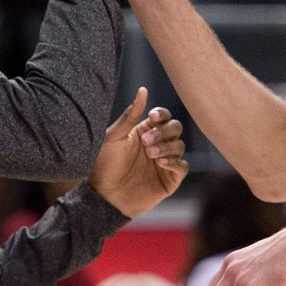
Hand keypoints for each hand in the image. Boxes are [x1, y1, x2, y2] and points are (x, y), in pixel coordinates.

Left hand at [88, 87, 187, 217]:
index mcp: (144, 132)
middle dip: (164, 132)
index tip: (152, 117)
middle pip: (176, 128)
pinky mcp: (169, 180)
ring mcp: (164, 162)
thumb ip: (131, 114)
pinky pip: (182, 166)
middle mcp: (157, 145)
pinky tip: (160, 164)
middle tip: (146, 143)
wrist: (103, 196)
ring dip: (167, 147)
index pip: (163, 117)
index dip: (162, 115)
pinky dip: (175, 162)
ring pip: (180, 146)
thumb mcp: (115, 136)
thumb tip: (143, 89)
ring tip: (150, 155)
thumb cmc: (104, 165)